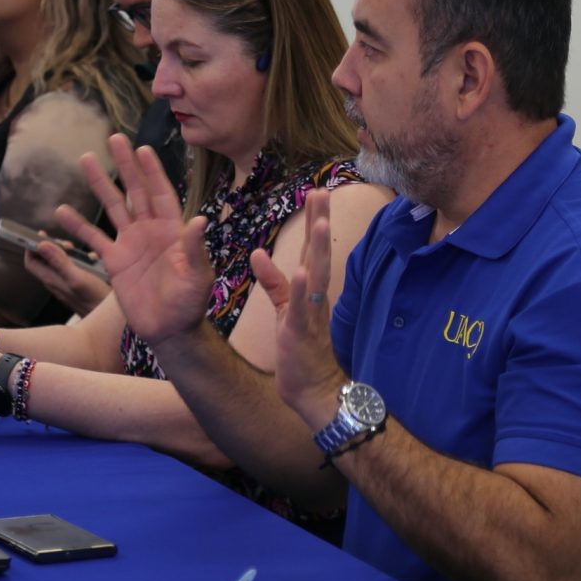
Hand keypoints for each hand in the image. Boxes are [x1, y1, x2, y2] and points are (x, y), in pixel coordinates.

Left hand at [24, 237, 110, 315]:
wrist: (109, 319)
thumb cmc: (95, 300)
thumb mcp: (77, 277)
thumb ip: (59, 261)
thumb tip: (41, 245)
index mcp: (52, 280)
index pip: (31, 261)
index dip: (32, 247)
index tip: (40, 236)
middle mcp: (57, 282)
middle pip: (45, 260)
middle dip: (54, 247)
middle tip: (66, 243)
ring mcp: (67, 284)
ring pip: (61, 263)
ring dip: (69, 253)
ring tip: (79, 250)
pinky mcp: (78, 286)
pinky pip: (75, 268)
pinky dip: (82, 261)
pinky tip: (93, 260)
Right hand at [58, 134, 211, 343]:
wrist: (170, 330)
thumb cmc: (190, 304)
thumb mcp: (196, 276)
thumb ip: (194, 249)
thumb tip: (200, 221)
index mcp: (172, 230)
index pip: (162, 193)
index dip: (153, 171)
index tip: (143, 148)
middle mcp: (151, 231)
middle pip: (136, 191)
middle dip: (125, 165)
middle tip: (113, 138)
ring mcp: (131, 244)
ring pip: (113, 207)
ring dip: (100, 184)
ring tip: (85, 159)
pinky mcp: (115, 262)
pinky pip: (94, 239)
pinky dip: (79, 226)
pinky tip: (62, 211)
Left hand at [248, 189, 348, 429]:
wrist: (312, 388)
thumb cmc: (300, 349)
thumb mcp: (285, 309)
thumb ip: (274, 282)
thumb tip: (258, 253)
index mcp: (309, 289)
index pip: (311, 248)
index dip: (313, 220)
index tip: (316, 192)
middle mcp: (315, 295)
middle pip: (318, 252)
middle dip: (320, 222)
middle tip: (323, 192)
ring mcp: (312, 312)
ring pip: (317, 274)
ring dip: (318, 249)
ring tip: (320, 223)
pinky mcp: (303, 331)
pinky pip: (302, 307)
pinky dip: (301, 289)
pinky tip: (301, 272)